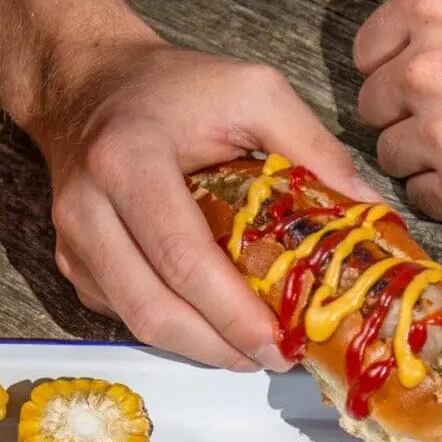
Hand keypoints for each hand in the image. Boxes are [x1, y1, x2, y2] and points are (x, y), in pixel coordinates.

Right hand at [41, 40, 375, 370]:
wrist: (85, 84)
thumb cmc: (173, 89)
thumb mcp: (250, 90)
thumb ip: (312, 145)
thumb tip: (368, 212)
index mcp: (129, 161)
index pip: (182, 258)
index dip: (233, 314)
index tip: (280, 343)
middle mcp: (88, 208)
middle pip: (155, 310)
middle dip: (220, 348)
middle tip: (274, 357)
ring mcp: (74, 243)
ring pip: (138, 324)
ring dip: (200, 350)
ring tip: (251, 350)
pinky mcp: (74, 265)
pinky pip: (127, 317)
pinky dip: (175, 331)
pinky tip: (214, 325)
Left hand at [353, 0, 441, 236]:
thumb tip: (407, 31)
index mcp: (438, 10)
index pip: (367, 52)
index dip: (391, 72)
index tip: (418, 88)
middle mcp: (429, 68)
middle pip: (373, 108)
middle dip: (405, 117)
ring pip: (391, 156)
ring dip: (424, 160)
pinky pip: (421, 197)